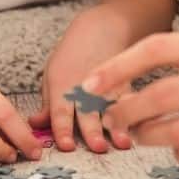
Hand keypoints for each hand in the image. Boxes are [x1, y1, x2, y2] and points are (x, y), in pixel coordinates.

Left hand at [29, 20, 131, 153]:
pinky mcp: (125, 86)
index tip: (66, 146)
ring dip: (118, 127)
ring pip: (111, 109)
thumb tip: (35, 125)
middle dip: (92, 131)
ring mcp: (107, 88)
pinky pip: (130, 101)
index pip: (60, 112)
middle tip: (97, 147)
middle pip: (87, 113)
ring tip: (123, 142)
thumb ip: (47, 105)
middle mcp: (85, 89)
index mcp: (63, 87)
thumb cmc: (72, 56)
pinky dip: (135, 113)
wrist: (100, 30)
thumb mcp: (52, 76)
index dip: (63, 130)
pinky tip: (143, 127)